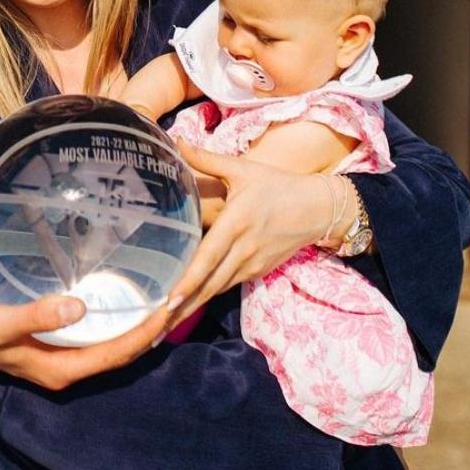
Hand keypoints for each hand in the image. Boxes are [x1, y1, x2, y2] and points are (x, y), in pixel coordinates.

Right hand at [0, 281, 171, 390]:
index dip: (146, 333)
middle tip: (178, 293)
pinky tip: (115, 285)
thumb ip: (37, 316)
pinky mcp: (45, 328)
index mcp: (57, 369)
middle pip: (118, 349)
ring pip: (105, 336)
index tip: (171, 305)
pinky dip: (108, 307)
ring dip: (132, 317)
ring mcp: (53, 346)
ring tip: (158, 289)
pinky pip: (88, 322)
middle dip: (149, 326)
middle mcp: (60, 361)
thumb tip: (79, 308)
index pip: (116, 355)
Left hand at [161, 142, 328, 327]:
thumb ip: (207, 159)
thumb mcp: (242, 168)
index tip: (169, 300)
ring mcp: (252, 264)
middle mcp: (244, 249)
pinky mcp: (258, 271)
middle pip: (209, 284)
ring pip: (217, 290)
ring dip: (191, 307)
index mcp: (237, 223)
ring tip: (162, 325)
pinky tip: (186, 306)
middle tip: (152, 329)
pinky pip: (227, 285)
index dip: (189, 280)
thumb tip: (176, 141)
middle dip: (181, 308)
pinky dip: (207, 296)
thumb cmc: (277, 185)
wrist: (317, 208)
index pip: (208, 257)